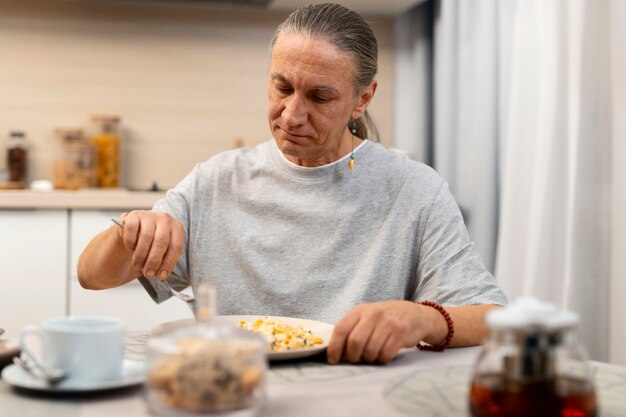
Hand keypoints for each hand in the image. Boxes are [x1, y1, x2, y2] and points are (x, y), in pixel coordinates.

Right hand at [115, 210, 183, 280]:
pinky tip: (130, 249)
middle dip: (154, 261)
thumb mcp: (161, 251)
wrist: (133, 231)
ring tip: (137, 265)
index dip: (169, 263)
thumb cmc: (151, 244)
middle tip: (148, 274)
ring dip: (141, 255)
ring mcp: (149, 215)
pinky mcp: (134, 215)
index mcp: (176, 227)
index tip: (162, 276)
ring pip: (146, 237)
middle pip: (162, 242)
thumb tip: (161, 276)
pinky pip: (132, 230)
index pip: (176, 247)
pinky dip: (130, 243)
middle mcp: (165, 218)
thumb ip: (163, 262)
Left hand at [326, 301, 441, 364]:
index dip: (334, 348)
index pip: (341, 329)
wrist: (414, 314)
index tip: (333, 360)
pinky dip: (382, 359)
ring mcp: (388, 322)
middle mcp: (373, 314)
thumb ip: (351, 329)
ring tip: (373, 355)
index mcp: (360, 310)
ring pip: (370, 350)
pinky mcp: (401, 332)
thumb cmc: (384, 319)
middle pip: (355, 342)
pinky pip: (385, 354)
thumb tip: (335, 352)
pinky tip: (384, 354)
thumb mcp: (366, 317)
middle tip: (357, 360)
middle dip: (353, 357)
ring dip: (369, 359)